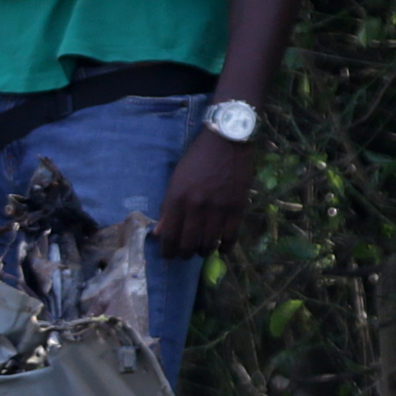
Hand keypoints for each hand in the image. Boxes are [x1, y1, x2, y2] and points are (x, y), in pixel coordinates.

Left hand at [151, 127, 256, 259]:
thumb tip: (159, 233)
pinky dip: (224, 247)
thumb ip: (167, 207)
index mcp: (177, 198)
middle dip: (184, 254)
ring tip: (201, 249)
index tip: (168, 255)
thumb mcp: (176, 179)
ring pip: (208, 244)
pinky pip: (230, 238)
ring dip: (203, 251)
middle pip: (188, 244)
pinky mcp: (237, 209)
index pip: (169, 235)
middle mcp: (196, 207)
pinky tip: (221, 249)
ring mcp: (218, 209)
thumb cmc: (198, 158)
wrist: (227, 141)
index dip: (167, 251)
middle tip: (185, 255)